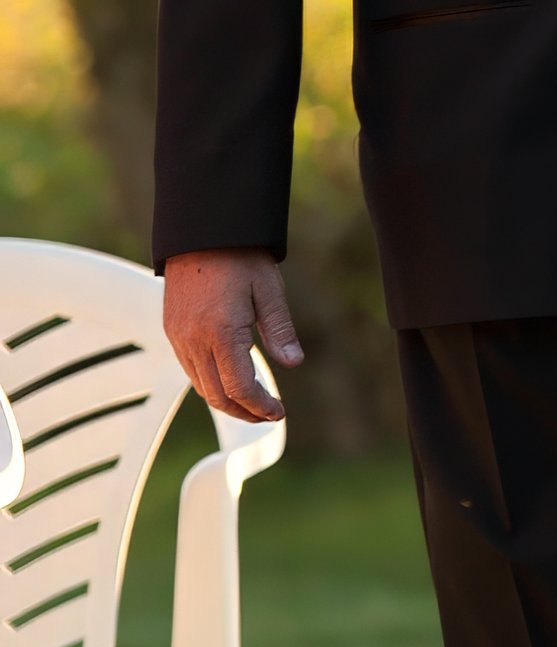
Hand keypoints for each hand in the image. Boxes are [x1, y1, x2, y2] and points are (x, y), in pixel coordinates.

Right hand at [163, 251, 301, 423]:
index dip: (260, 405)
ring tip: (254, 403)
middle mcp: (193, 339)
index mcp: (221, 332)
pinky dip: (210, 382)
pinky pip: (190, 368)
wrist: (202, 231)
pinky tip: (230, 380)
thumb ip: (280, 330)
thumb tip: (293, 363)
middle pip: (216, 395)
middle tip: (269, 414)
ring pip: (200, 385)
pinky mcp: (172, 330)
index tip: (279, 412)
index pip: (239, 387)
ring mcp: (178, 336)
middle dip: (244, 411)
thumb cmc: (241, 258)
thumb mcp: (269, 291)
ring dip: (226, 400)